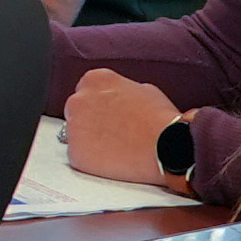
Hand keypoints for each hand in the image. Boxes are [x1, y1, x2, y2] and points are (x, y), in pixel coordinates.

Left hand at [63, 69, 189, 185]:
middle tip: (113, 132)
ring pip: (76, 134)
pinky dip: (91, 160)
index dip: (99, 104)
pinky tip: (112, 159)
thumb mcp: (143, 89)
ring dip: (90, 140)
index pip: (85, 89)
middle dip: (91, 121)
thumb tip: (118, 98)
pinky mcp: (75, 153)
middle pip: (77, 110)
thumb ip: (121, 90)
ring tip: (116, 146)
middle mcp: (79, 100)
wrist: (166, 147)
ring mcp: (74, 127)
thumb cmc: (159, 119)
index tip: (108, 114)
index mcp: (95, 80)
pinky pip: (79, 156)